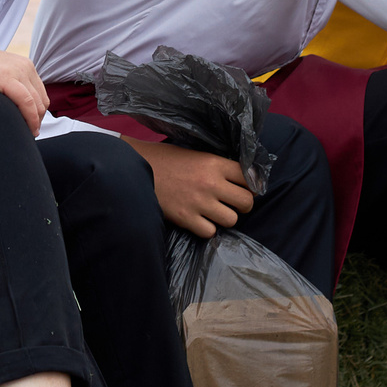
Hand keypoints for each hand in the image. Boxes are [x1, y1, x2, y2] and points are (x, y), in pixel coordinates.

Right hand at [0, 38, 48, 134]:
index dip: (38, 113)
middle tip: (28, 134)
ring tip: (26, 135)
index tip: (31, 127)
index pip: (40, 94)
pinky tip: (27, 131)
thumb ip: (7, 84)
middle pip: (41, 100)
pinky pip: (27, 103)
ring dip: (34, 122)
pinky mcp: (6, 78)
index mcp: (23, 64)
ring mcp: (17, 71)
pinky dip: (30, 119)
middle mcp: (24, 66)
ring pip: (37, 104)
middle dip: (38, 119)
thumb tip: (13, 105)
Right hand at [127, 137, 255, 236]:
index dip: (250, 185)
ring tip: (213, 212)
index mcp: (215, 163)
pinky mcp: (186, 218)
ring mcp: (199, 202)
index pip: (249, 177)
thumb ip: (218, 167)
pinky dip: (206, 229)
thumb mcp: (196, 155)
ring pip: (232, 220)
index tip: (245, 188)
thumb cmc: (166, 160)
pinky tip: (198, 220)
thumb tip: (242, 178)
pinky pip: (210, 232)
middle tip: (231, 204)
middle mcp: (211, 183)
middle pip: (247, 202)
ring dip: (224, 218)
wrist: (136, 168)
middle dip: (242, 205)